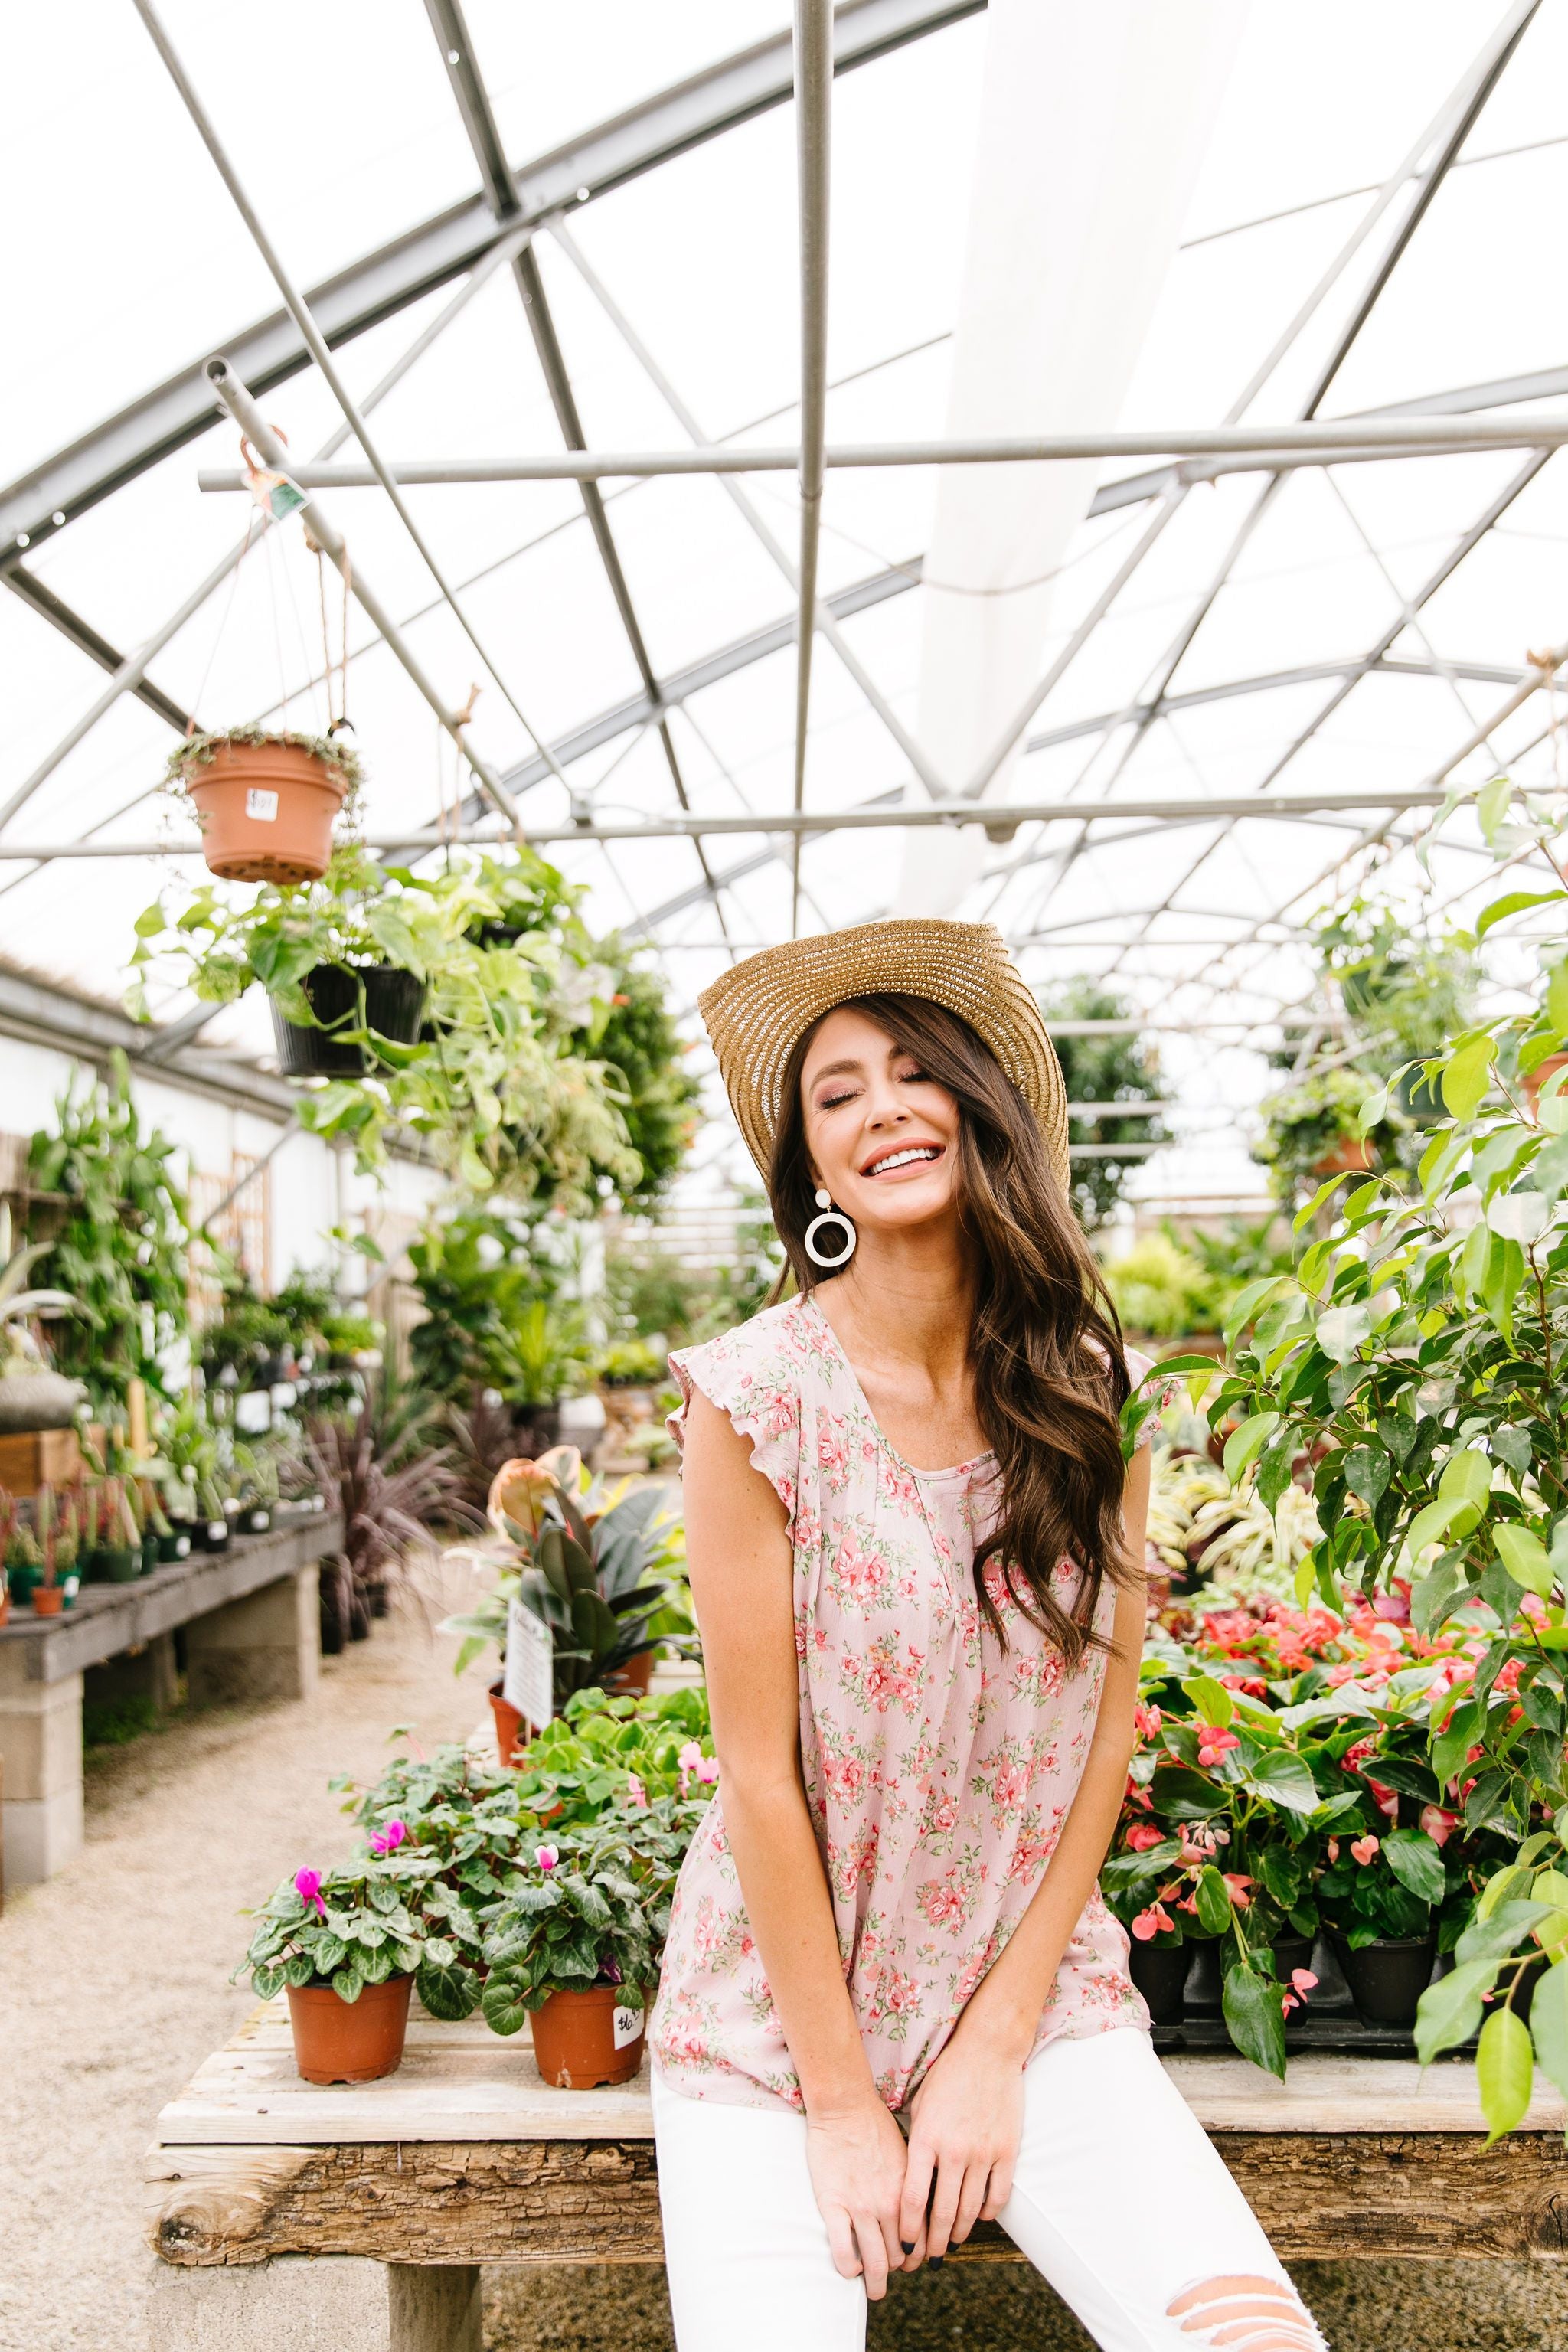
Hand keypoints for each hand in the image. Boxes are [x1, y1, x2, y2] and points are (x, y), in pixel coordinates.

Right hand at [804, 2095, 917, 2295]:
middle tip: (890, 2274)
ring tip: (874, 2288)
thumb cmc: (875, 2125)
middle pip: (899, 2256)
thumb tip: (920, 2209)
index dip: (918, 2257)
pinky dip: (849, 2268)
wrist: (845, 2105)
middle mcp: (889, 2204)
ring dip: (876, 2282)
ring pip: (875, 2262)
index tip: (910, 2260)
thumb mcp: (907, 2154)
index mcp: (909, 2192)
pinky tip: (851, 2268)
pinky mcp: (834, 2205)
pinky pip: (843, 2251)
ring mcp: (861, 2207)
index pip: (922, 2240)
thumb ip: (913, 2185)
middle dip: (896, 2270)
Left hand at [899, 2033, 1024, 2260]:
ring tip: (951, 2243)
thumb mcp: (920, 2106)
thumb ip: (914, 2143)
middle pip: (941, 2212)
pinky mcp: (1007, 2150)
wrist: (988, 2050)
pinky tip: (978, 2217)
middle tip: (930, 2258)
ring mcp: (983, 2152)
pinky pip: (997, 2194)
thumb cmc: (948, 2076)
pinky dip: (987, 2212)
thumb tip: (905, 2180)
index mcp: (926, 2138)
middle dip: (933, 2242)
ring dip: (959, 2232)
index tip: (905, 2245)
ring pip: (969, 2209)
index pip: (912, 2197)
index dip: (907, 2228)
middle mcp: (954, 2150)